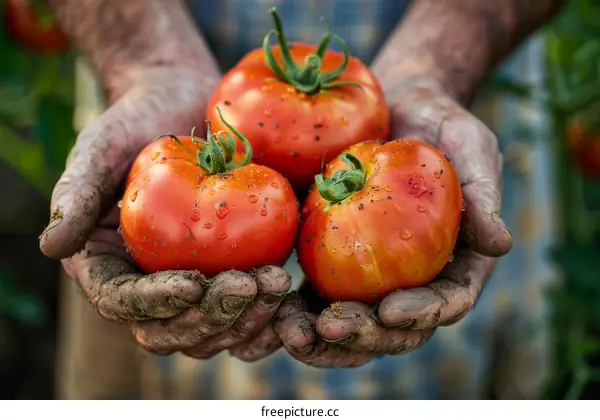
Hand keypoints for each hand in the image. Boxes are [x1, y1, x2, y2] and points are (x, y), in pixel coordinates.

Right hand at [39, 67, 289, 360]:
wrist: (185, 104)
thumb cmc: (137, 122)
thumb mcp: (100, 148)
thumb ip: (76, 194)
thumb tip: (52, 246)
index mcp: (111, 265)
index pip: (125, 304)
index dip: (157, 302)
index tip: (193, 283)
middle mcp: (152, 285)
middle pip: (174, 330)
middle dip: (212, 317)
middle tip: (248, 285)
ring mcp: (196, 284)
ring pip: (216, 331)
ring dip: (247, 320)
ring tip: (276, 284)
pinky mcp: (234, 272)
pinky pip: (250, 312)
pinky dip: (269, 317)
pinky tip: (289, 300)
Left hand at [274, 76, 512, 366]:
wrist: (393, 105)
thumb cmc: (437, 122)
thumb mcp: (468, 143)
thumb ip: (483, 192)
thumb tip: (500, 245)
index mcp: (454, 261)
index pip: (445, 301)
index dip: (421, 314)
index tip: (389, 310)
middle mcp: (413, 278)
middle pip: (393, 327)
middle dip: (363, 336)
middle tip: (329, 328)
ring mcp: (371, 274)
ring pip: (351, 322)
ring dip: (322, 339)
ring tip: (290, 333)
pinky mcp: (333, 260)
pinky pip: (315, 294)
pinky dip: (295, 310)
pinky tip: (272, 310)